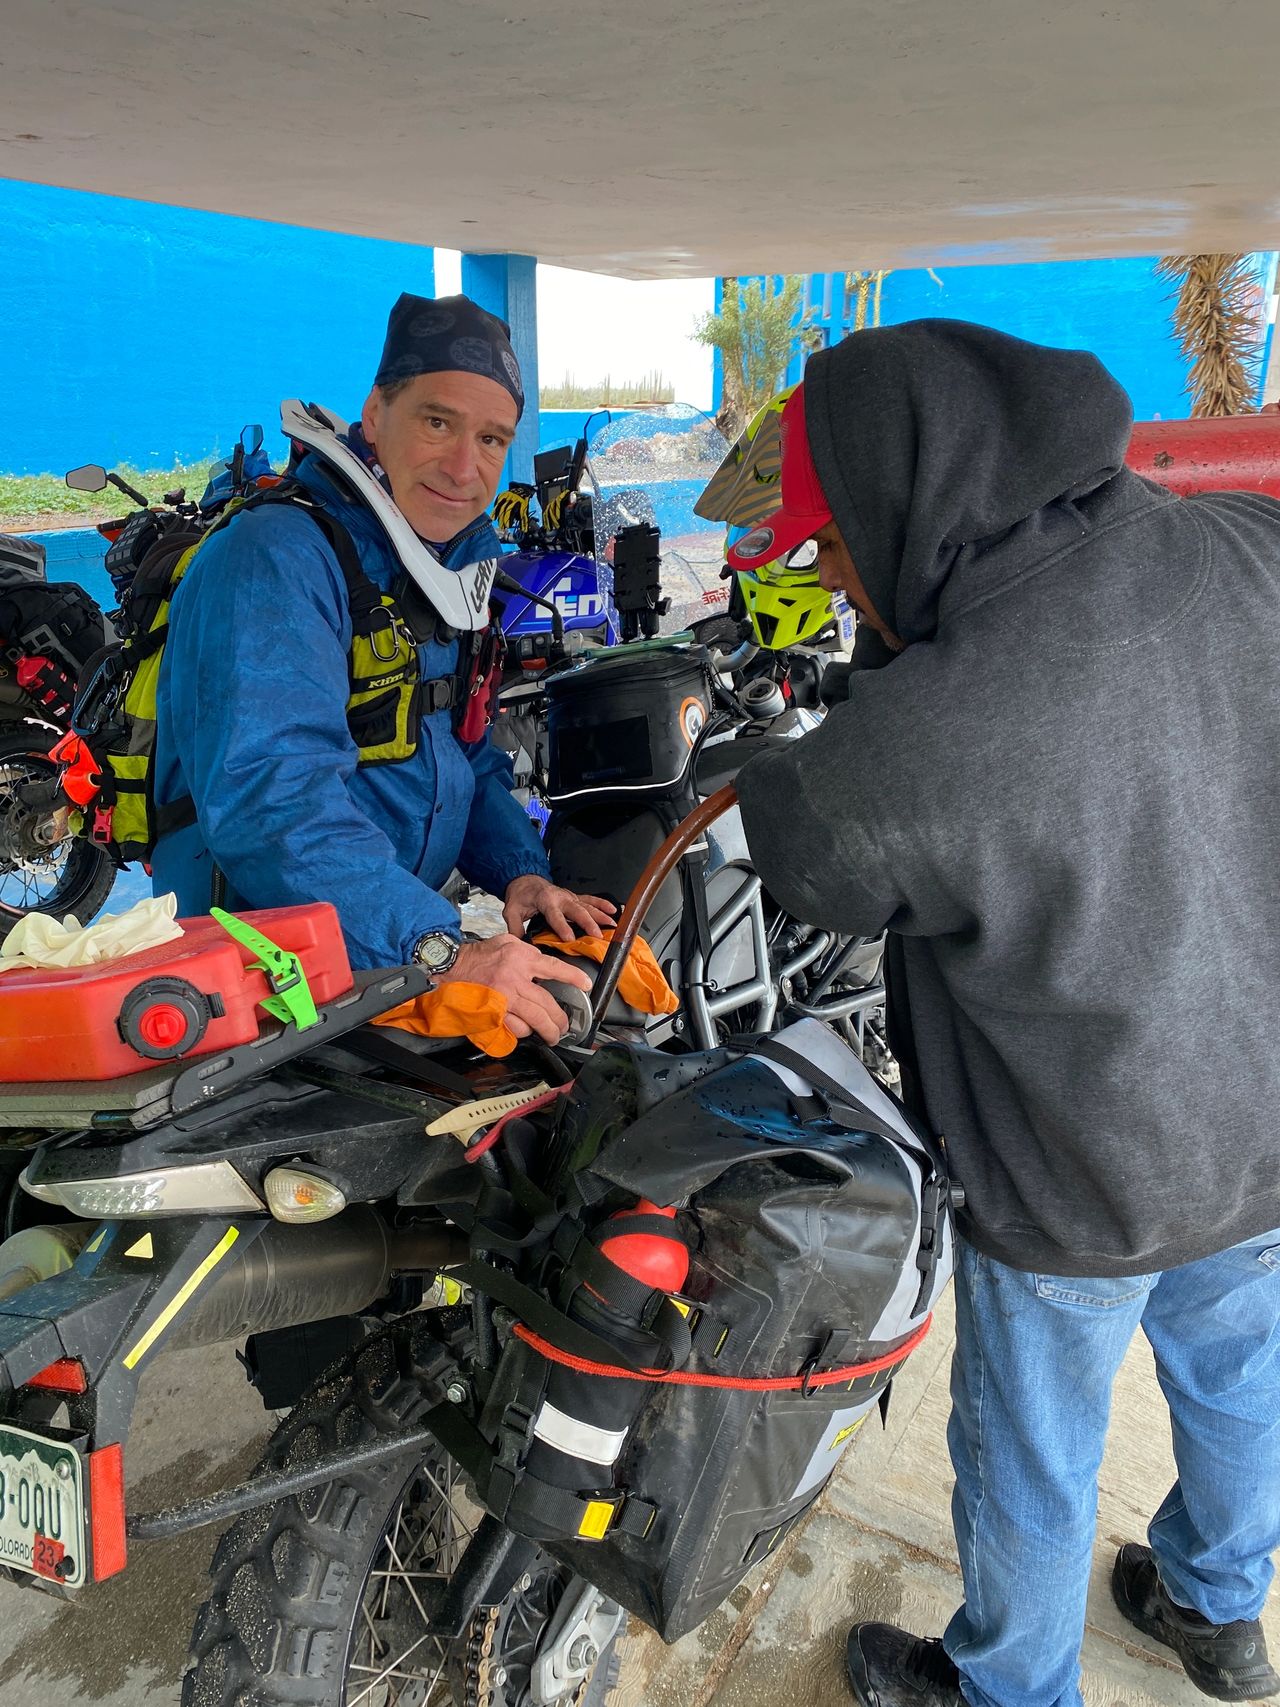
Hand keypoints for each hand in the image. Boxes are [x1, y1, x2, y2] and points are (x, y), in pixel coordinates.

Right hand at [440, 933, 592, 1043]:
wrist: (450, 967)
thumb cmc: (477, 956)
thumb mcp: (505, 942)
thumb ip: (526, 951)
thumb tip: (542, 963)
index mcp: (520, 958)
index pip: (553, 967)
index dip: (573, 977)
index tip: (586, 984)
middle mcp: (514, 978)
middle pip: (547, 1002)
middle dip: (560, 1018)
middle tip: (565, 1025)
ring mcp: (504, 997)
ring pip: (535, 1019)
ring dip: (548, 1030)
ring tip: (553, 1035)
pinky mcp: (494, 1012)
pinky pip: (515, 1027)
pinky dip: (524, 1031)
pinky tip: (528, 1032)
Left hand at [503, 874, 616, 941]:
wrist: (525, 880)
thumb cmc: (520, 896)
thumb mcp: (511, 911)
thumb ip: (515, 928)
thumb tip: (521, 945)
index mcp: (545, 900)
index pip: (555, 915)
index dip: (562, 927)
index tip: (570, 939)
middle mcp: (560, 897)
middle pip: (576, 910)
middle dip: (588, 922)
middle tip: (597, 935)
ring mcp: (569, 896)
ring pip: (587, 906)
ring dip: (601, 915)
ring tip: (612, 925)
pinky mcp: (574, 897)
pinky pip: (591, 900)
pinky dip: (603, 904)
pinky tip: (613, 910)